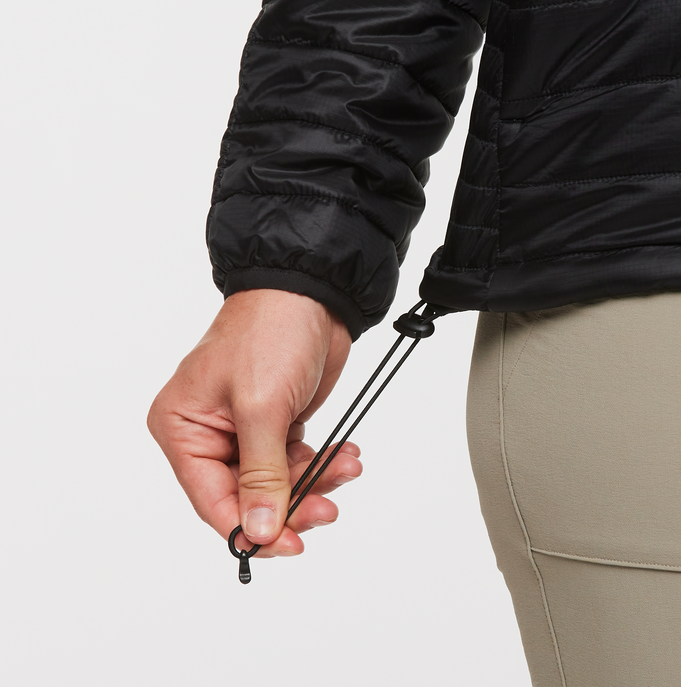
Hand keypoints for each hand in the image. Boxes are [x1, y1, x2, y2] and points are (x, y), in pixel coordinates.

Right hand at [148, 289, 360, 556]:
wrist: (312, 289)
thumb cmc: (270, 330)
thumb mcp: (262, 407)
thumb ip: (261, 474)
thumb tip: (260, 530)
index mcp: (182, 427)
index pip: (210, 499)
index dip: (250, 529)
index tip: (289, 545)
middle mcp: (207, 431)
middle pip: (246, 496)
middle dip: (291, 504)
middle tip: (328, 509)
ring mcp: (245, 427)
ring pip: (277, 482)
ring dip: (314, 482)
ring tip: (345, 469)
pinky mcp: (278, 418)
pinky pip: (296, 460)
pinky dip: (322, 463)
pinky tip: (345, 458)